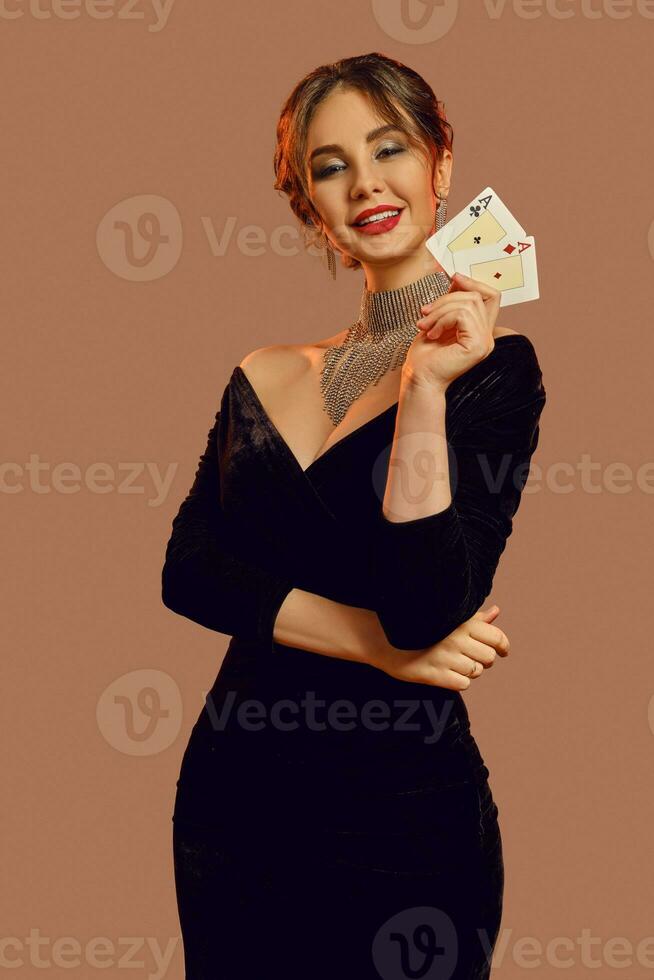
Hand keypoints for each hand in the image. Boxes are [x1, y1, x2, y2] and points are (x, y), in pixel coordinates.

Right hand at [370, 604, 509, 690]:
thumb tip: (496, 611)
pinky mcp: (434, 675)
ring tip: (454, 662)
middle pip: (489, 658)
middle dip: (483, 659)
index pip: (496, 637)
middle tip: (471, 656)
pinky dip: (458, 680)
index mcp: (462, 622)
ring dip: (469, 670)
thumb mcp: (449, 618)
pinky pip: (463, 684)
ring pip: (476, 672)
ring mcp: (444, 658)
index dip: (503, 646)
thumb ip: (475, 618)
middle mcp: (455, 639)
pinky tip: (447, 672)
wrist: (385, 639)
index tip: (503, 651)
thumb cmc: (421, 627)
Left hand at [402, 272, 500, 391]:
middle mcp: (487, 337)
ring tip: (424, 325)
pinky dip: (442, 319)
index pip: (492, 296)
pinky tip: (431, 333)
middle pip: (476, 297)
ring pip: (468, 303)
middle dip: (447, 298)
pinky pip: (462, 315)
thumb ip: (452, 304)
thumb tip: (457, 279)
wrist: (418, 379)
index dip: (475, 282)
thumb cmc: (425, 355)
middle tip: (425, 312)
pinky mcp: (477, 346)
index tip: (454, 277)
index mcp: (480, 331)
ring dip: (440, 310)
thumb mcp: (439, 321)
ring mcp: (485, 342)